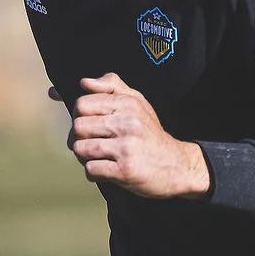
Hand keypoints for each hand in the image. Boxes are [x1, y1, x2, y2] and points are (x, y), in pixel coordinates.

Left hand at [70, 74, 208, 198]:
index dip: (79, 116)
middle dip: (77, 138)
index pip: (82, 104)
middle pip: (78, 127)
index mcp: (128, 104)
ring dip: (84, 157)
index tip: (89, 125)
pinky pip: (91, 169)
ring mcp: (127, 147)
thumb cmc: (151, 134)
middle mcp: (128, 123)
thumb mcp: (138, 102)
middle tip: (90, 144)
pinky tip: (106, 170)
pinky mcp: (125, 170)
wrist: (177, 166)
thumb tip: (84, 82)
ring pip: (81, 148)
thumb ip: (111, 86)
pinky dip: (93, 173)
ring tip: (97, 157)